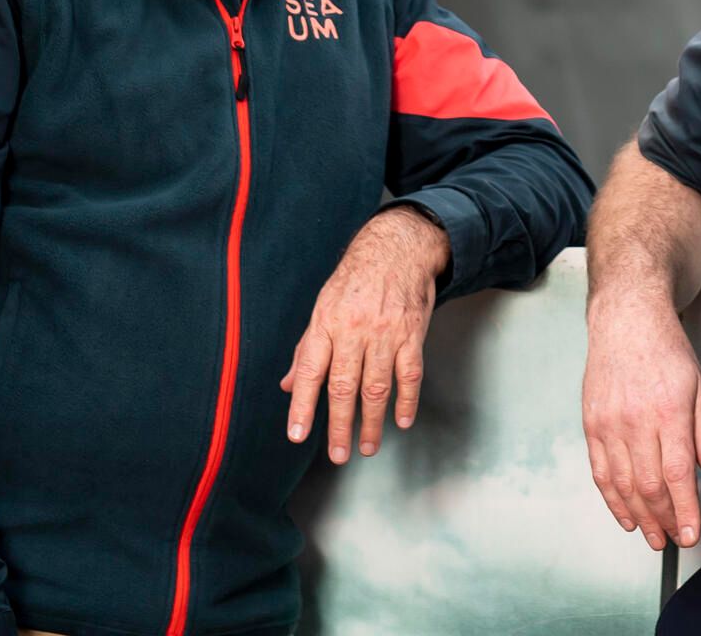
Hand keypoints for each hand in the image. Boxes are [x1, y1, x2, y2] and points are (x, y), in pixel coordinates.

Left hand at [282, 206, 448, 463]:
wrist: (399, 246)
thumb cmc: (357, 278)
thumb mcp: (324, 305)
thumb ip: (308, 347)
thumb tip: (288, 385)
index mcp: (327, 323)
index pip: (309, 370)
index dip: (302, 405)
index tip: (298, 435)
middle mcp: (354, 330)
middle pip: (344, 386)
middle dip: (340, 426)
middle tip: (338, 454)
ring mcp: (385, 332)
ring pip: (377, 386)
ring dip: (372, 422)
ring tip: (368, 446)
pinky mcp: (412, 332)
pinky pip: (410, 373)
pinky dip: (407, 400)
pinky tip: (402, 420)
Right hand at [581, 293, 700, 552]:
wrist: (626, 320)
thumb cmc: (667, 350)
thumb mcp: (699, 385)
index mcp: (669, 410)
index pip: (678, 473)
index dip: (685, 509)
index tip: (691, 534)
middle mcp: (636, 420)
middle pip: (649, 486)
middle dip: (664, 520)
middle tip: (675, 540)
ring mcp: (610, 424)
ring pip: (624, 485)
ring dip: (639, 517)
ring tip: (654, 537)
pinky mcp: (592, 425)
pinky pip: (601, 473)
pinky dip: (613, 501)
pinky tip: (626, 517)